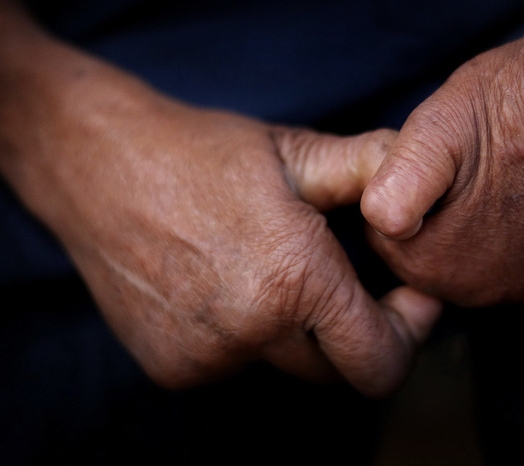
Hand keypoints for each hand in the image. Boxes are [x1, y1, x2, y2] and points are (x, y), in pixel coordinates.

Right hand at [0, 0, 439, 396]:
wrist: (94, 165)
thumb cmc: (201, 151)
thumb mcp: (296, 150)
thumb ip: (372, 172)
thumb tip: (429, 200)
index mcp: (292, 280)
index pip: (381, 361)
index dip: (409, 334)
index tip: (408, 298)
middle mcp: (249, 334)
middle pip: (339, 372)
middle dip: (357, 333)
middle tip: (350, 282)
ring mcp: (205, 359)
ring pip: (286, 367)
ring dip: (295, 332)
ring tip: (269, 266)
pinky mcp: (170, 369)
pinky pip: (235, 366)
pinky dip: (244, 336)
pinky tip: (223, 282)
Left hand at [361, 0, 523, 305]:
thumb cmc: (514, 102)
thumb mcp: (439, 126)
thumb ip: (401, 180)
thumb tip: (379, 220)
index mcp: (435, 263)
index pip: (382, 237)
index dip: (395, 190)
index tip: (426, 160)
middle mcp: (478, 292)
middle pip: (421, 256)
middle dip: (429, 213)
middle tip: (462, 164)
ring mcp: (520, 289)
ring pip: (461, 260)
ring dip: (464, 224)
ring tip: (492, 173)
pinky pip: (504, 263)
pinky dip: (502, 233)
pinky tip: (518, 192)